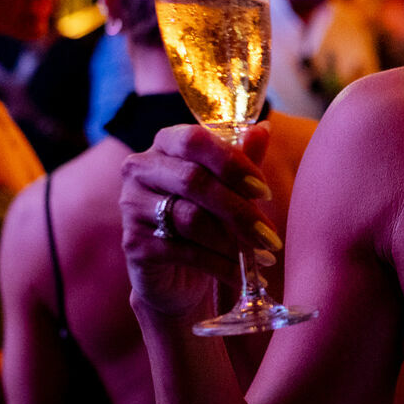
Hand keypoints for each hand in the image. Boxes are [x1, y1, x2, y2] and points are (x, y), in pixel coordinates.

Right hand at [120, 124, 278, 317]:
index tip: (264, 191)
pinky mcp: (135, 244)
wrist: (175, 272)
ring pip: (190, 219)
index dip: (232, 163)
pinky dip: (220, 265)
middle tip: (269, 235)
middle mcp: (141, 170)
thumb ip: (242, 158)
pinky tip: (241, 274)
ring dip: (233, 241)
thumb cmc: (206, 217)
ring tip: (260, 255)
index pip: (194, 140)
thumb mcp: (227, 186)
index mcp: (165, 144)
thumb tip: (263, 129)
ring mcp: (133, 207)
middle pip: (194, 181)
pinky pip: (185, 252)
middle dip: (239, 211)